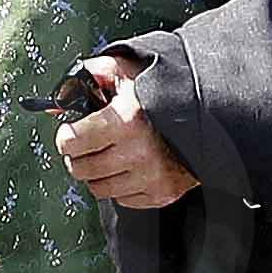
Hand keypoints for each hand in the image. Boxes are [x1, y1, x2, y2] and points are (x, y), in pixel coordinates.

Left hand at [57, 50, 198, 209]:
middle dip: (78, 156)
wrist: (210, 119)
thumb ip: (93, 75)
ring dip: (97, 173)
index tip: (70, 132)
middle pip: (80, 169)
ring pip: (98, 188)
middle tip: (85, 146)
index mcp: (126, 120)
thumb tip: (61, 96)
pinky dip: (120, 185)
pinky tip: (128, 167)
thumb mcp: (128, 72)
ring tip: (107, 156)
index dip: (66, 136)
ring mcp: (151, 176)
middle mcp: (137, 152)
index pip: (71, 141)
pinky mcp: (161, 193)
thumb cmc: (165, 94)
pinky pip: (122, 199)